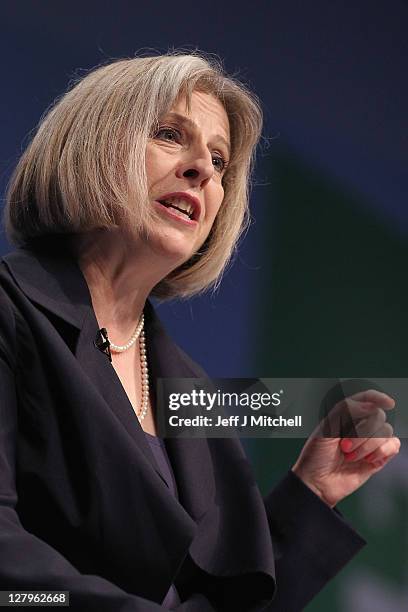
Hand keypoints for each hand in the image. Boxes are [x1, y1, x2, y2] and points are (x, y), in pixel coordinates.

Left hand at [292, 390, 400, 507]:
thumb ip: (346, 411)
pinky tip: (368, 459)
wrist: (316, 483)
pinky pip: (393, 446)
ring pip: (386, 431)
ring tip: (350, 456)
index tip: (387, 403)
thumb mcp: (325, 429)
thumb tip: (371, 405)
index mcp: (345, 415)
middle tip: (344, 446)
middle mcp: (360, 426)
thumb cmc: (315, 455)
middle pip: (378, 416)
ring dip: (367, 445)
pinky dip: (382, 451)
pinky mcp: (377, 458)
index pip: (366, 399)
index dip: (377, 397)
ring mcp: (370, 442)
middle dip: (362, 432)